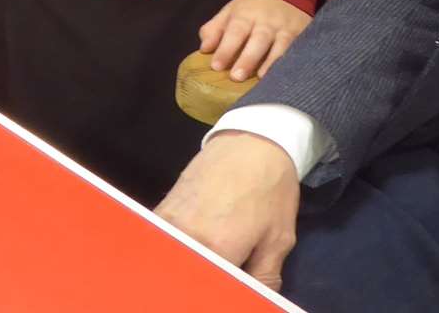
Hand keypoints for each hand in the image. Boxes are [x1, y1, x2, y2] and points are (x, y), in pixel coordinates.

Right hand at [157, 132, 301, 288]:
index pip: (210, 290)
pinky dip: (171, 253)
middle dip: (201, 283)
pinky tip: (185, 253)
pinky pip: (160, 243)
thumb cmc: (271, 189)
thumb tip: (253, 300)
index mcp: (219, 249)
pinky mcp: (160, 211)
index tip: (228, 291)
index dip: (219, 294)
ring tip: (204, 264)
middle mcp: (187, 238)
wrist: (254, 141)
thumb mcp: (279, 238)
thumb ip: (264, 277)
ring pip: (169, 261)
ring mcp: (168, 223)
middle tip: (218, 277)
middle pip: (186, 276)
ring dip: (184, 268)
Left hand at [199, 0, 310, 81]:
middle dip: (248, 58)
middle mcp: (268, 21)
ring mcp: (287, 28)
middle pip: (258, 39)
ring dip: (271, 62)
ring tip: (260, 78)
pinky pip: (297, 49)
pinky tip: (284, 76)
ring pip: (281, 45)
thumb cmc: (251, 9)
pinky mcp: (302, 34)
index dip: (226, 48)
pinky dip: (291, 62)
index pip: (235, 31)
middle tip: (236, 77)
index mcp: (246, 14)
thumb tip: (204, 49)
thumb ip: (214, 29)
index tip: (216, 66)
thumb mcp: (230, 12)